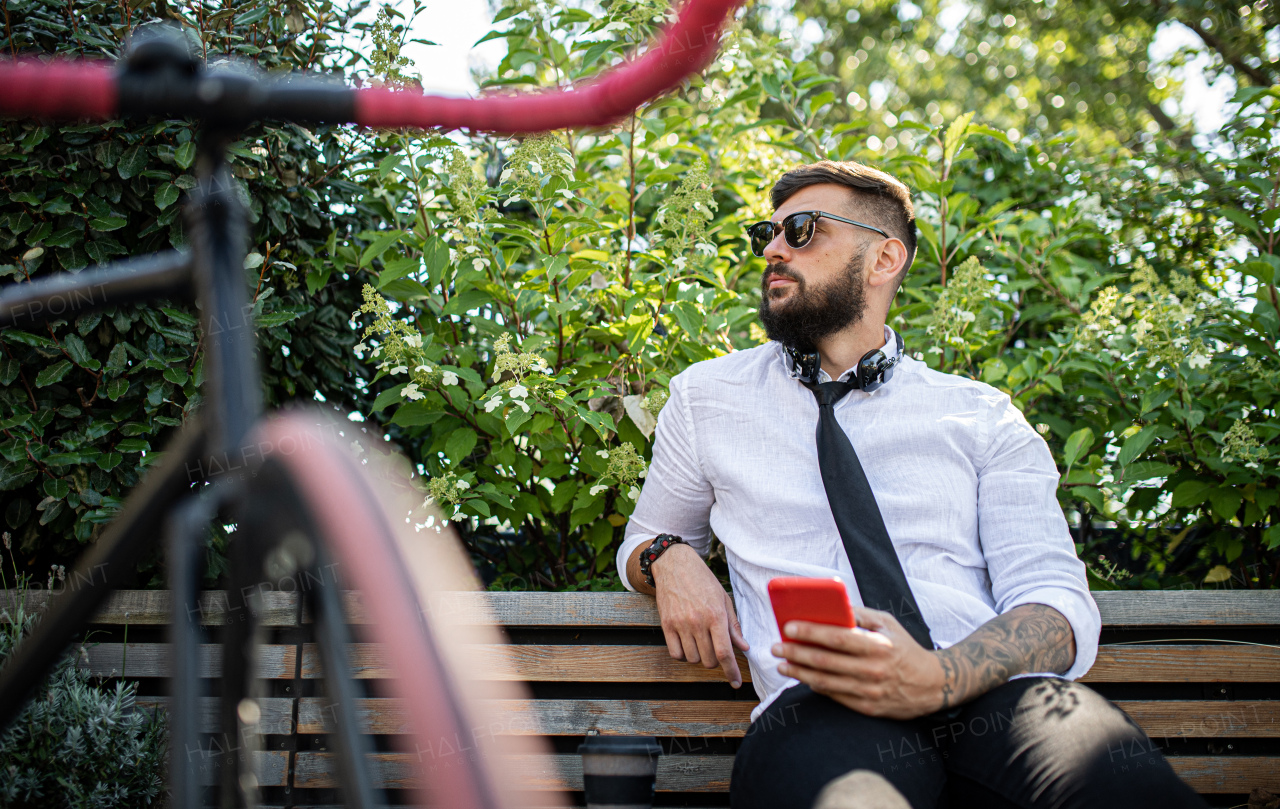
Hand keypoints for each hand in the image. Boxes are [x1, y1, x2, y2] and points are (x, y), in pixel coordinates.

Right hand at [650, 543, 749, 687]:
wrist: (675, 565)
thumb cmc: (703, 580)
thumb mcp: (724, 599)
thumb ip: (733, 625)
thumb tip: (743, 648)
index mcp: (716, 615)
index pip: (725, 652)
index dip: (731, 671)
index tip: (735, 682)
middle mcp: (698, 622)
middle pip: (709, 659)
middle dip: (716, 660)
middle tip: (716, 648)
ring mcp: (680, 624)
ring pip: (692, 659)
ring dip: (699, 657)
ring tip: (701, 642)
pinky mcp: (666, 624)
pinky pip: (675, 653)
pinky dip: (683, 654)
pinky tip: (687, 644)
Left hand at [771, 606, 944, 719]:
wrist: (932, 685)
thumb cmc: (904, 648)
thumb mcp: (887, 624)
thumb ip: (859, 614)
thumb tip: (830, 606)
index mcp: (878, 646)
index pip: (837, 638)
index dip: (810, 632)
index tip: (788, 627)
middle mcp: (873, 670)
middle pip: (825, 662)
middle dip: (795, 653)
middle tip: (776, 648)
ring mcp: (870, 692)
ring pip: (824, 683)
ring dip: (798, 673)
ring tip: (782, 665)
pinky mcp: (868, 708)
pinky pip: (835, 697)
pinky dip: (816, 686)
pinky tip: (803, 678)